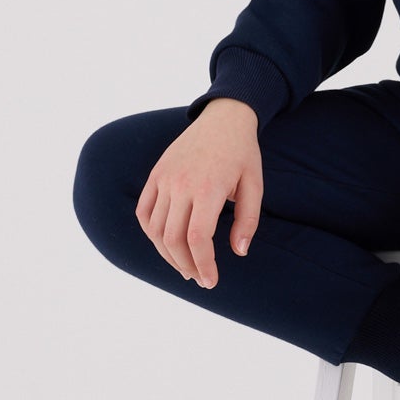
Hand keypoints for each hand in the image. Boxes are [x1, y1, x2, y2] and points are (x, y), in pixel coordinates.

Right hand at [135, 98, 262, 288]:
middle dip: (185, 266)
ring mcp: (164, 179)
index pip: (197, 239)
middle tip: (200, 278)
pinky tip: (166, 244)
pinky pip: (144, 212)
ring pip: (155, 229)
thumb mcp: (255, 185)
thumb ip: (247, 221)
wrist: (223, 118)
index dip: (203, 265)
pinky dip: (151, 233)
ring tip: (185, 266)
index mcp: (208, 188)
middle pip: (172, 239)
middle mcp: (181, 184)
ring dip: (167, 255)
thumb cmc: (243, 154)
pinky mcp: (155, 175)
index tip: (211, 281)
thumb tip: (238, 252)